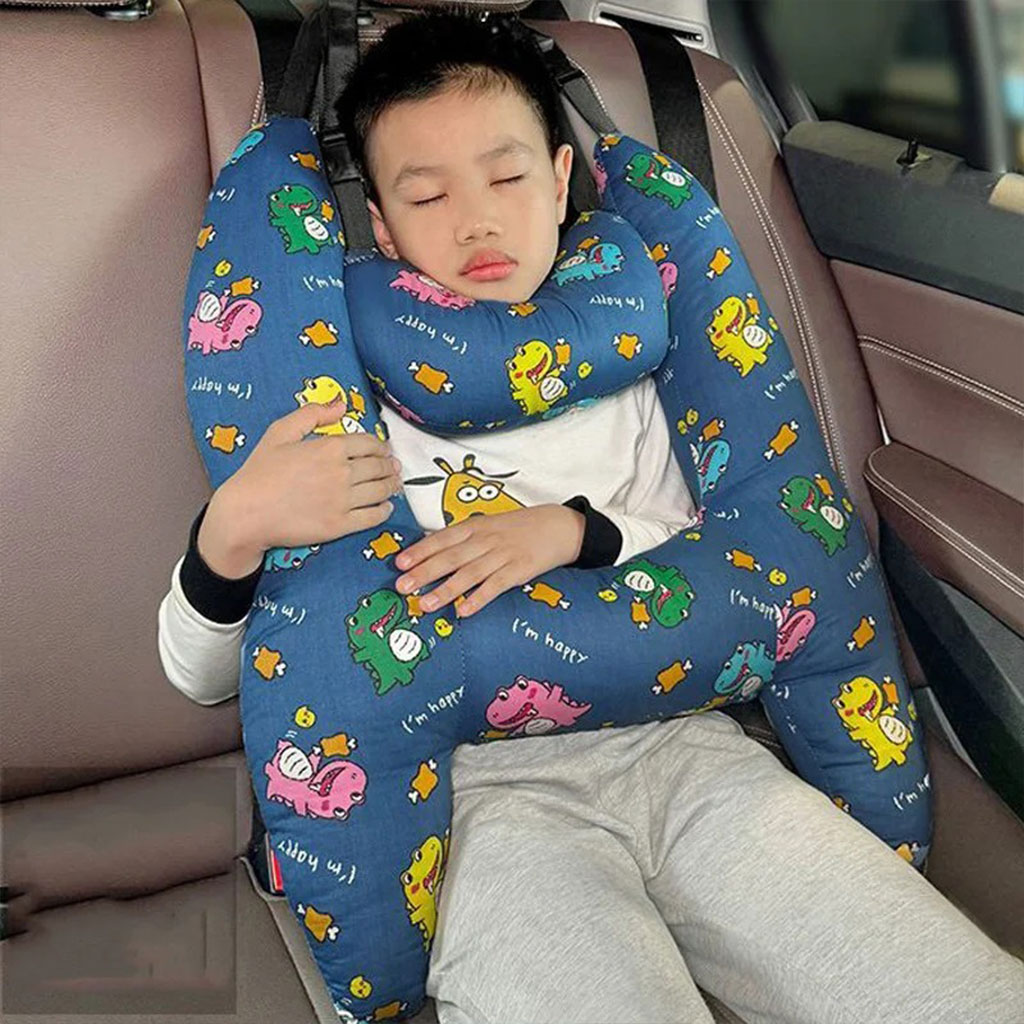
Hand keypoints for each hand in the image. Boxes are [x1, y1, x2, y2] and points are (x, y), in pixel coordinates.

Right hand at [199, 399, 401, 577]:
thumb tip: (340, 405)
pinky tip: (385, 507)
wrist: (246, 513)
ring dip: (391, 486)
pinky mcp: (340, 525)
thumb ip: (312, 414)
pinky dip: (383, 511)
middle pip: (379, 467)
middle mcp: (342, 473)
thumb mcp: (280, 432)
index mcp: (330, 448)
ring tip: (394, 484)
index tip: (383, 450)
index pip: (369, 444)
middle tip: (393, 467)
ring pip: (380, 491)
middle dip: (389, 466)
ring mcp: (343, 501)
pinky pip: (372, 517)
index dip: (380, 446)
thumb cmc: (259, 471)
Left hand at [393, 505, 584, 617]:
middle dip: (424, 572)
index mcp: (476, 526)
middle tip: (402, 586)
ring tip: (426, 604)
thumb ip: (463, 537)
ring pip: (470, 574)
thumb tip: (431, 550)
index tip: (399, 563)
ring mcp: (503, 555)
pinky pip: (495, 586)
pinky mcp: (519, 571)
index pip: (442, 538)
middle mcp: (486, 539)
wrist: (559, 526)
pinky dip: (479, 598)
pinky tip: (464, 611)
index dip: (420, 551)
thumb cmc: (519, 527)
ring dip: (446, 590)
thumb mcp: (489, 524)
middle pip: (451, 557)